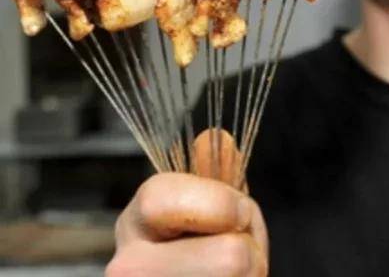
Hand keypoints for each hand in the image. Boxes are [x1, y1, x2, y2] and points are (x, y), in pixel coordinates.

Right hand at [107, 131, 267, 276]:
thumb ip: (218, 176)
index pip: (164, 196)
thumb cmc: (207, 254)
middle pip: (228, 258)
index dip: (219, 202)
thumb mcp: (214, 208)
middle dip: (249, 255)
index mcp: (137, 221)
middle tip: (235, 260)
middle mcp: (127, 267)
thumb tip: (215, 137)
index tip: (236, 212)